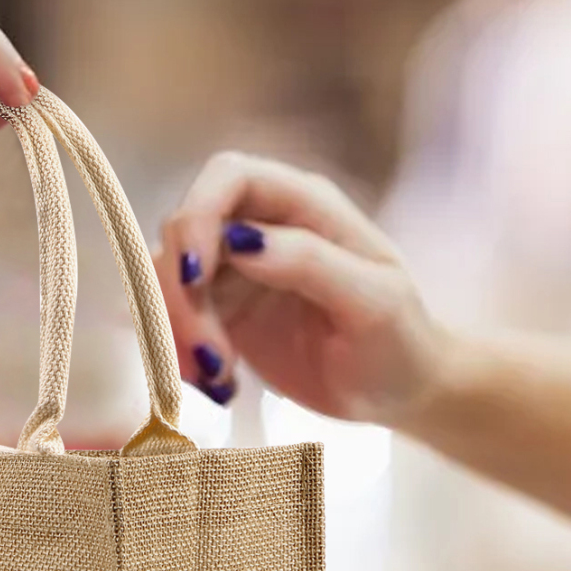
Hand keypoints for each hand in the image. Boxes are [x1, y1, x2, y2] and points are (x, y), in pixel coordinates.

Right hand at [154, 153, 454, 425]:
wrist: (399, 393)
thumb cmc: (399, 342)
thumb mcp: (372, 303)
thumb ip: (311, 263)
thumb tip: (241, 240)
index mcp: (306, 205)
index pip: (229, 177)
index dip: (198, 214)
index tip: (193, 276)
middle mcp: (263, 228)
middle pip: (185, 232)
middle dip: (180, 294)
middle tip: (208, 358)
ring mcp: (237, 272)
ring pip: (172, 281)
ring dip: (176, 332)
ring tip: (217, 381)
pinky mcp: (222, 314)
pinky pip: (177, 320)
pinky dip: (180, 353)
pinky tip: (217, 385)